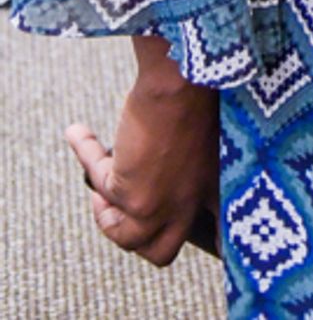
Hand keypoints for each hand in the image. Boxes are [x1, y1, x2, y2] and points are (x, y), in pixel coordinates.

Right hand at [66, 36, 219, 266]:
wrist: (183, 76)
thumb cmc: (197, 89)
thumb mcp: (208, 129)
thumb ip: (193, 156)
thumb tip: (156, 162)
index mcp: (215, 186)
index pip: (219, 231)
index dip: (206, 237)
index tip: (200, 236)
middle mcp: (190, 203)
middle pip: (163, 250)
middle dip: (138, 239)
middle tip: (120, 212)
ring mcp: (162, 206)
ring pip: (127, 238)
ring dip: (106, 216)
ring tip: (99, 189)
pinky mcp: (133, 197)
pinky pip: (100, 187)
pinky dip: (88, 156)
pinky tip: (79, 133)